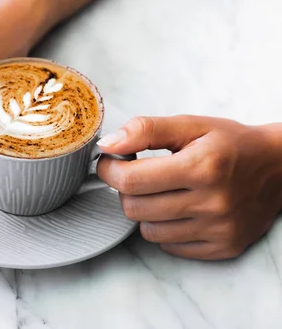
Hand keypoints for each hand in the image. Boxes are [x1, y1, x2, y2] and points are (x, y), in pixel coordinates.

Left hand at [97, 115, 281, 259]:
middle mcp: (212, 203)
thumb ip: (146, 130)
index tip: (110, 162)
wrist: (279, 167)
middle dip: (125, 189)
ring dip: (145, 211)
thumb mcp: (190, 125)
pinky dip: (166, 229)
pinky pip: (170, 247)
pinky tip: (179, 209)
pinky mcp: (224, 247)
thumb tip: (108, 144)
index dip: (109, 170)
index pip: (131, 180)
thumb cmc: (230, 144)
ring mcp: (219, 229)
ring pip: (148, 231)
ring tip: (161, 192)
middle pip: (135, 208)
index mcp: (201, 167)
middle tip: (137, 175)